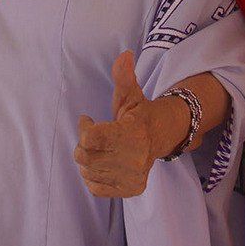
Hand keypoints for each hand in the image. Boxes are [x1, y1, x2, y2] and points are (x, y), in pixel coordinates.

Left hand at [74, 51, 163, 198]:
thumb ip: (124, 76)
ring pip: (89, 173)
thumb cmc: (140, 113)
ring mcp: (132, 177)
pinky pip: (96, 188)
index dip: (84, 128)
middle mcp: (134, 159)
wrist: (162, 137)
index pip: (90, 138)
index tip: (87, 119)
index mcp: (132, 134)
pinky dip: (93, 176)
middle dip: (82, 144)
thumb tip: (125, 55)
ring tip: (98, 148)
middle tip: (90, 135)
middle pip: (85, 157)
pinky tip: (102, 162)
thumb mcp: (131, 94)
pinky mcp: (131, 190)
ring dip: (87, 160)